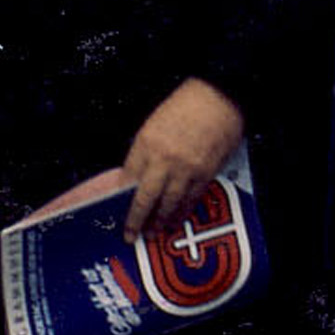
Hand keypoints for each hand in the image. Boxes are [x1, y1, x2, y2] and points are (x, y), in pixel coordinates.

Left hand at [121, 78, 242, 242]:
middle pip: (146, 198)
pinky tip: (175, 220)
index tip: (116, 210)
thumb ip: (144, 152)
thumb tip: (135, 178)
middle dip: (137, 220)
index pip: (128, 178)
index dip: (122, 197)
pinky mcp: (206, 174)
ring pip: (169, 204)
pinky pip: (191, 200)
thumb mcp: (153, 126)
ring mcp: (186, 169)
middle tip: (131, 235)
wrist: (218, 99)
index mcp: (146, 143)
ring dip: (159, 222)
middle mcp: (164, 159)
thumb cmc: (184, 107)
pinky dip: (181, 212)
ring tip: (153, 233)